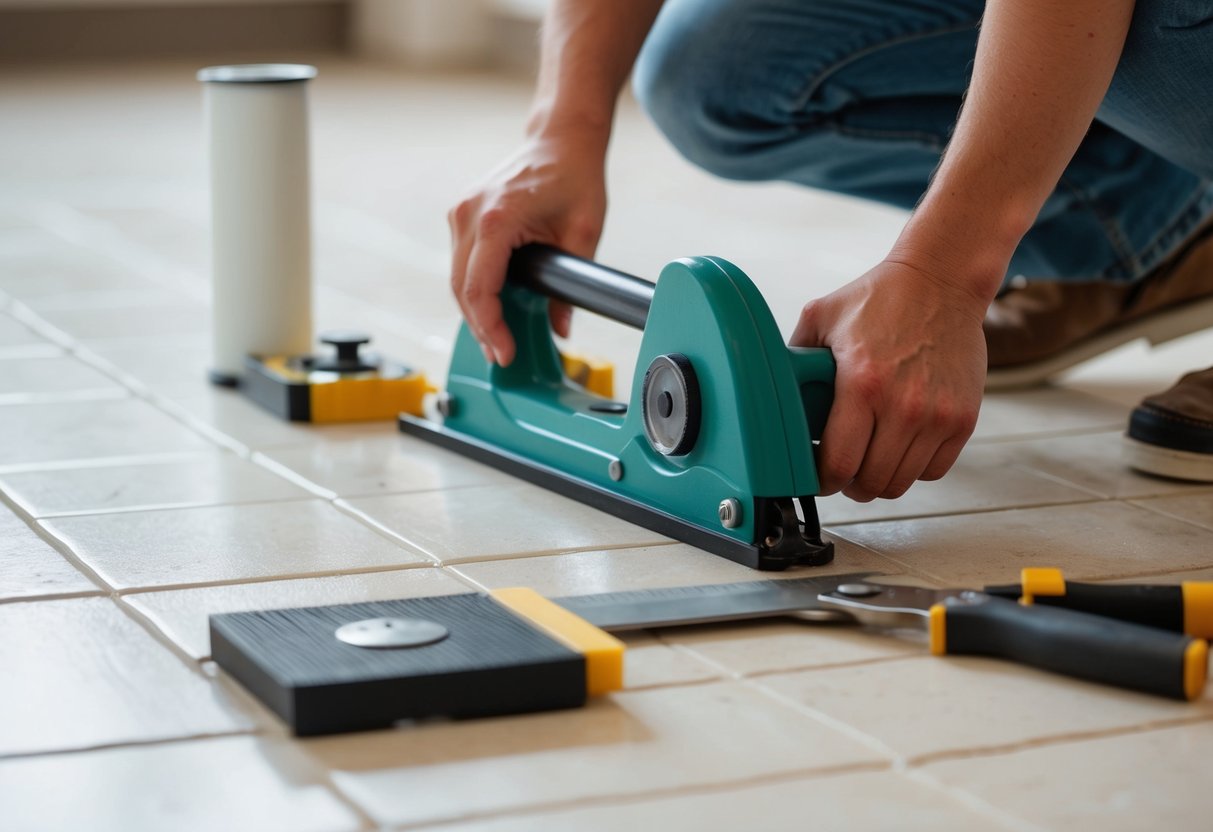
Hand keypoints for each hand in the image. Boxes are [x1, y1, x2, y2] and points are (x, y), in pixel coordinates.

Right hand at [448, 127, 607, 365]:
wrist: (560, 139)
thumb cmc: (574, 176)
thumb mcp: (584, 233)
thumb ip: (570, 286)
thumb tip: (561, 328)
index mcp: (497, 218)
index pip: (478, 288)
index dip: (490, 327)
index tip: (506, 352)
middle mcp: (469, 214)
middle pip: (460, 289)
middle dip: (481, 328)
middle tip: (502, 355)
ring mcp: (461, 213)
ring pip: (456, 278)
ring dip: (475, 312)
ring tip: (498, 340)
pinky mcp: (462, 215)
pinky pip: (461, 263)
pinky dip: (474, 290)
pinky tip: (493, 310)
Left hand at [792, 258, 988, 500]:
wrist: (941, 280)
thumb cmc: (879, 297)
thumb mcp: (821, 317)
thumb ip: (794, 356)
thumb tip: (769, 386)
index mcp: (861, 385)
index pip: (839, 464)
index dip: (822, 481)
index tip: (816, 476)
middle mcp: (902, 406)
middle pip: (871, 483)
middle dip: (850, 484)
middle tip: (842, 471)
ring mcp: (937, 415)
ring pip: (901, 482)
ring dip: (880, 479)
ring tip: (869, 461)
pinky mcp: (963, 418)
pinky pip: (934, 470)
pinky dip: (914, 468)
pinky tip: (899, 449)